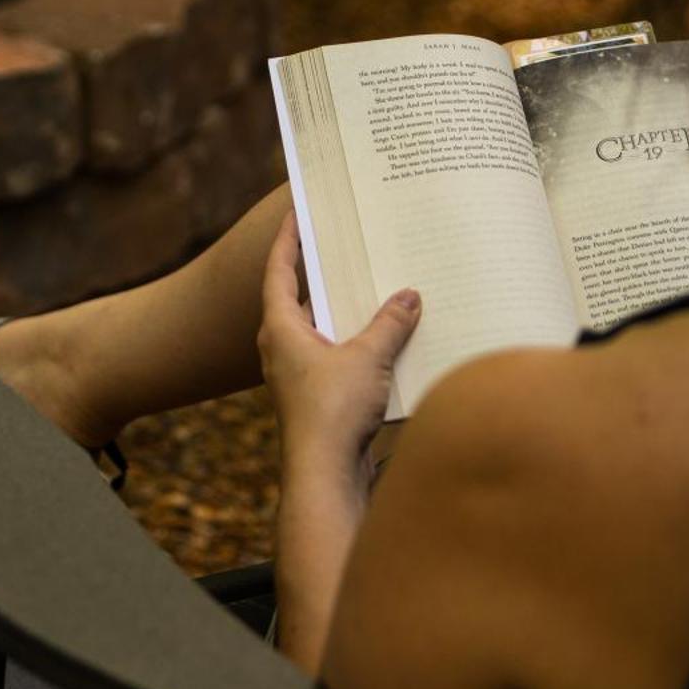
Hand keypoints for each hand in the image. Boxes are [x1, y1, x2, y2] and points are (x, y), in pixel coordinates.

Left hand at [257, 211, 421, 483]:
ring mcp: (297, 374)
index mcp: (280, 328)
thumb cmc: (331, 413)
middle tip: (343, 245)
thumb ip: (389, 324)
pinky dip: (355, 343)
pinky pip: (335, 357)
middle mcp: (282, 347)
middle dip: (321, 273)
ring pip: (320, 330)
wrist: (325, 475)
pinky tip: (385, 340)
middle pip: (298, 298)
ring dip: (343, 311)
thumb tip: (409, 296)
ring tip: (374, 286)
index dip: (287, 240)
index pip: (278, 270)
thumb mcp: (367, 358)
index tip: (295, 213)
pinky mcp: (316, 397)